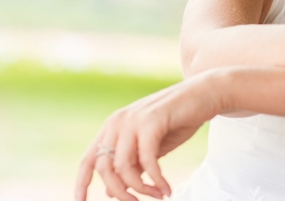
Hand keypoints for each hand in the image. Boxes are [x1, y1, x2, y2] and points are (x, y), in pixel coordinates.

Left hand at [73, 73, 223, 200]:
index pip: (88, 159)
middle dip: (120, 192)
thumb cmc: (177, 122)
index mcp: (111, 128)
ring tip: (159, 195)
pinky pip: (147, 160)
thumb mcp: (149, 149)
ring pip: (123, 167)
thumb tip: (109, 191)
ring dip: (141, 188)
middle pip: (104, 168)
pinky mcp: (150, 122)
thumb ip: (130, 166)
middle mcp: (116, 123)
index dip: (81, 183)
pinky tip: (167, 188)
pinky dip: (157, 179)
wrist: (203, 94)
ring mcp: (132, 120)